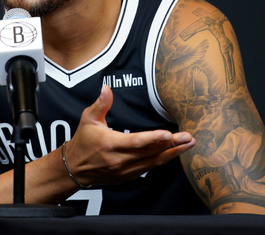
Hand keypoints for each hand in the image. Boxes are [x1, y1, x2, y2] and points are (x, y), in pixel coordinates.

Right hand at [64, 85, 195, 185]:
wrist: (75, 168)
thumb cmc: (83, 141)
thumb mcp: (88, 119)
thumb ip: (101, 104)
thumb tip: (106, 88)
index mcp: (111, 144)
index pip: (136, 142)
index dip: (153, 139)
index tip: (169, 134)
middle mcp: (120, 160)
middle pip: (151, 153)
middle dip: (172, 146)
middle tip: (189, 138)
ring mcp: (125, 170)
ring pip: (154, 162)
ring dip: (172, 154)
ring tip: (188, 145)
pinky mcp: (129, 176)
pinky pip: (149, 168)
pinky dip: (163, 160)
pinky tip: (174, 153)